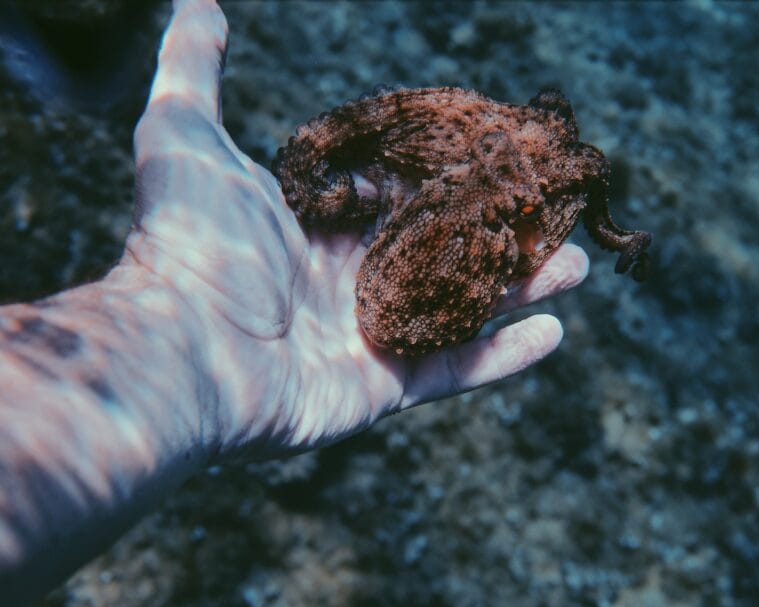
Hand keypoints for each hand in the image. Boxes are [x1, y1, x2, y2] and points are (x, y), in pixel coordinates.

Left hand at [123, 0, 590, 457]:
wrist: (182, 347)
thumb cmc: (189, 240)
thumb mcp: (185, 133)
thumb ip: (196, 65)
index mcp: (318, 226)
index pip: (402, 194)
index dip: (452, 175)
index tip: (504, 154)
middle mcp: (346, 281)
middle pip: (445, 251)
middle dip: (504, 231)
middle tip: (556, 208)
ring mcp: (368, 338)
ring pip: (463, 308)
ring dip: (521, 287)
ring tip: (577, 265)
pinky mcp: (382, 388)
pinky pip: (456, 370)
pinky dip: (505, 357)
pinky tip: (555, 331)